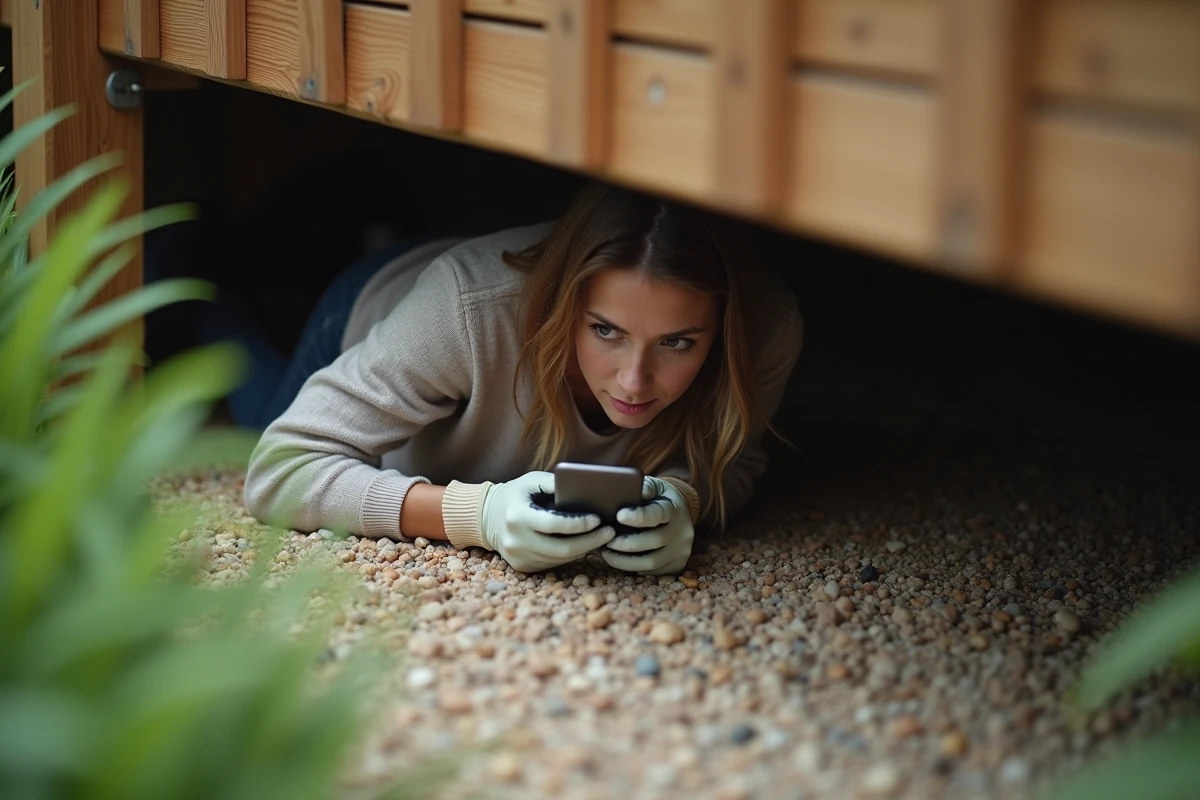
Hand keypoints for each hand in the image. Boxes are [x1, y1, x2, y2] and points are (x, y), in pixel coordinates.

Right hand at [478, 471, 615, 572]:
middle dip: (590, 542)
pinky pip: (553, 564)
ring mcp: (518, 557)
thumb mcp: (532, 480)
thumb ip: (556, 484)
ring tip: (601, 538)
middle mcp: (516, 540)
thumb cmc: (517, 494)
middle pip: (562, 549)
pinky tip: (583, 544)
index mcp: (518, 516)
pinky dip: (571, 555)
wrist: (486, 517)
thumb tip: (588, 489)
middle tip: (610, 532)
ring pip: (560, 559)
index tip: (598, 519)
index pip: (554, 525)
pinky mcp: (522, 566)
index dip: (579, 524)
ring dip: (584, 549)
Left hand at [603, 476, 695, 574]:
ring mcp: (681, 550)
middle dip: (627, 543)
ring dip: (625, 561)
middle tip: (606, 541)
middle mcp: (683, 531)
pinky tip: (618, 560)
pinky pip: (653, 572)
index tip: (618, 515)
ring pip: (652, 562)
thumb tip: (632, 488)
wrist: (679, 512)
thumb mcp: (654, 486)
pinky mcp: (677, 564)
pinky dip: (633, 568)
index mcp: (675, 508)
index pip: (658, 514)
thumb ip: (644, 486)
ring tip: (606, 553)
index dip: (639, 516)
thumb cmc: (658, 497)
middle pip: (655, 541)